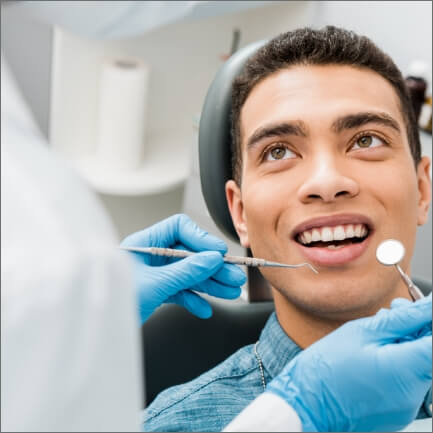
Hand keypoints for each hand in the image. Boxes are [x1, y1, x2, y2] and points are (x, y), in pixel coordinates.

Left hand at [121, 214, 245, 323]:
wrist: (97, 331)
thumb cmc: (114, 303)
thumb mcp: (155, 284)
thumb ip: (186, 271)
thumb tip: (212, 259)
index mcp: (144, 243)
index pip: (179, 228)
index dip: (201, 239)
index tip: (219, 253)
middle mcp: (150, 256)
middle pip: (189, 254)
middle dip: (212, 267)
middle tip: (233, 277)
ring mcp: (154, 274)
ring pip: (188, 274)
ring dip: (209, 284)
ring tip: (229, 292)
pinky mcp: (155, 291)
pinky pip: (180, 291)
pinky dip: (193, 299)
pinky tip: (204, 308)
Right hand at [266, 294, 431, 431]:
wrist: (306, 403)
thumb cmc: (326, 368)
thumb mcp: (362, 332)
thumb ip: (402, 319)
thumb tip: (427, 308)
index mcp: (405, 370)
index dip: (429, 322)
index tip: (421, 310)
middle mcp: (413, 393)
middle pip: (428, 352)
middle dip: (416, 328)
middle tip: (394, 311)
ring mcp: (406, 406)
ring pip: (418, 365)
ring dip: (404, 343)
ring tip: (377, 331)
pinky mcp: (398, 412)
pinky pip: (406, 380)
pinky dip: (396, 361)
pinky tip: (374, 352)